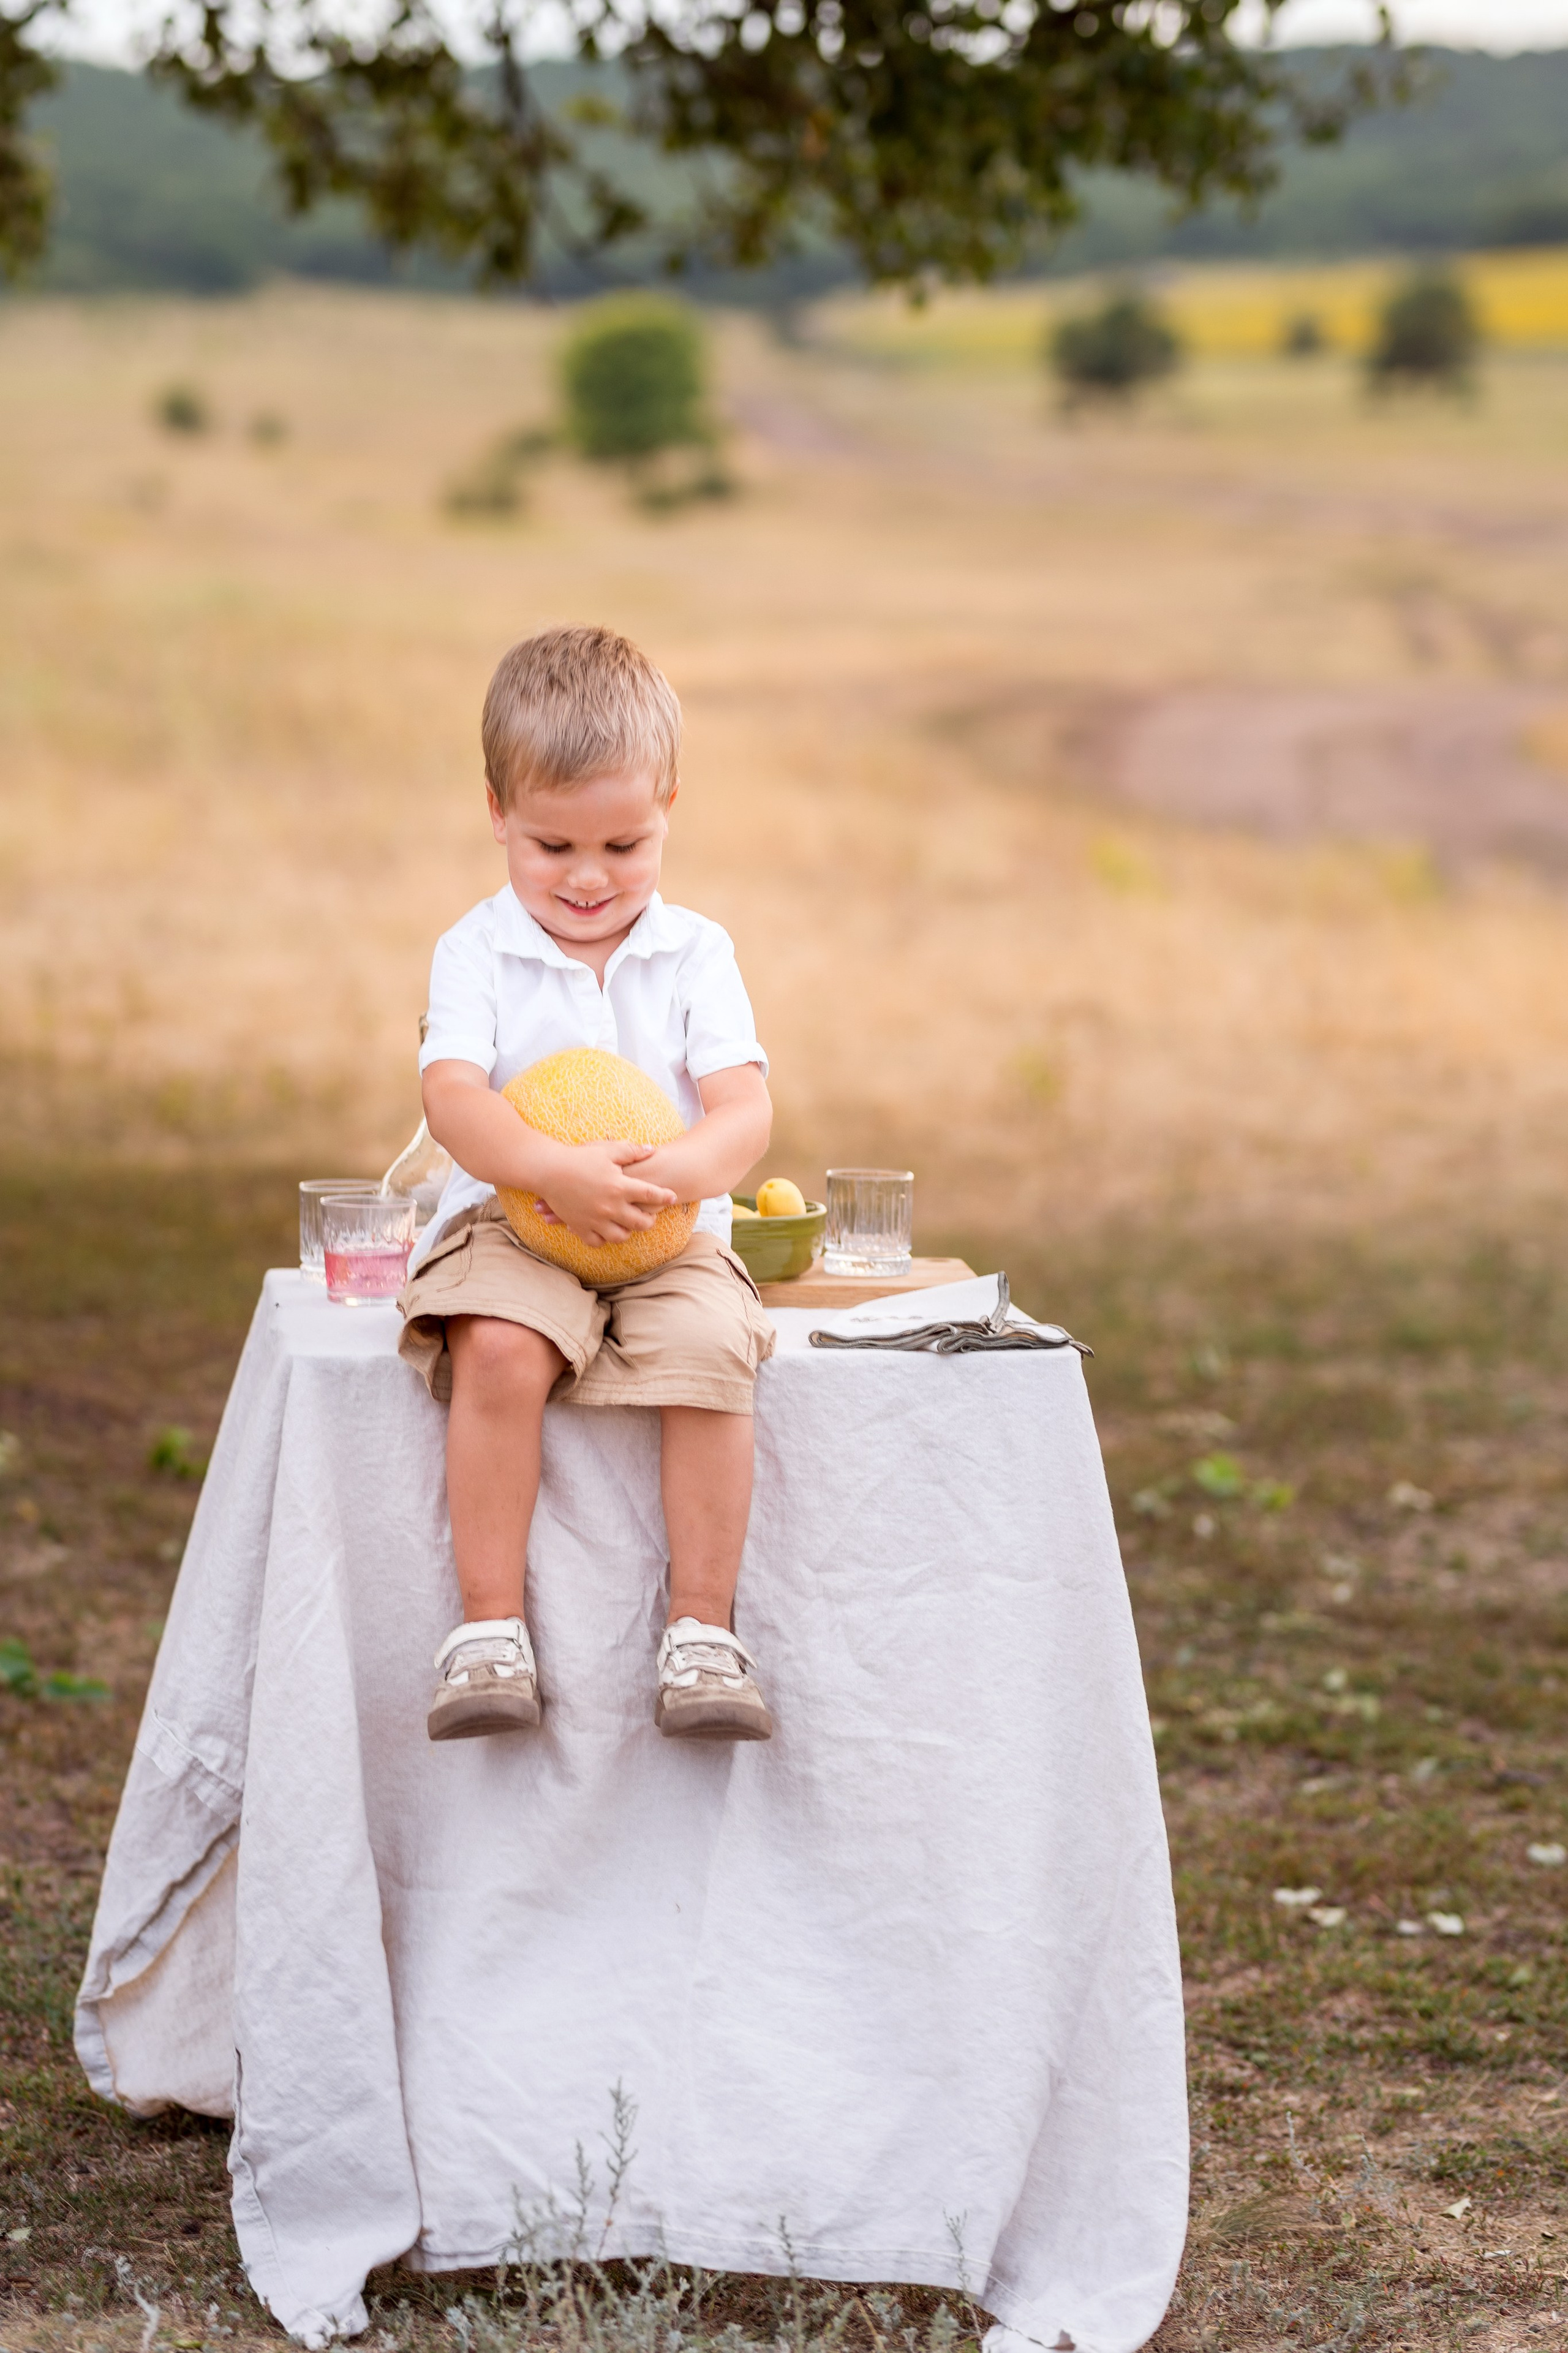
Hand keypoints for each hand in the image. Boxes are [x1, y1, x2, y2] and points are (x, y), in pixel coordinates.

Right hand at [531, 1139, 678, 1247]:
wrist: (548, 1170)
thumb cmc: (578, 1157)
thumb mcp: (607, 1149)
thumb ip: (631, 1151)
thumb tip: (653, 1150)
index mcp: (619, 1186)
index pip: (651, 1194)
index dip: (665, 1196)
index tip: (672, 1197)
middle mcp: (610, 1207)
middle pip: (640, 1222)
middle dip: (650, 1220)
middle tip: (652, 1217)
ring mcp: (595, 1220)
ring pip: (620, 1236)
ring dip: (628, 1232)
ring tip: (629, 1226)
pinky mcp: (580, 1227)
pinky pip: (597, 1241)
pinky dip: (603, 1239)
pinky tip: (606, 1231)